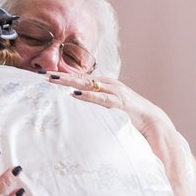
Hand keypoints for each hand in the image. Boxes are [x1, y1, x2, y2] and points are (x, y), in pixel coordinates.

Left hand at [40, 70, 156, 130]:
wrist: (153, 121)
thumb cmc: (130, 115)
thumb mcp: (109, 109)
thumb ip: (96, 106)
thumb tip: (77, 108)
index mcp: (105, 85)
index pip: (81, 78)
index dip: (63, 76)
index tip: (45, 76)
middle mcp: (109, 84)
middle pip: (80, 78)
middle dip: (61, 76)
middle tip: (42, 74)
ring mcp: (114, 92)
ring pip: (88, 84)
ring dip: (69, 81)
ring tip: (52, 80)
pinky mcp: (120, 103)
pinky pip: (101, 98)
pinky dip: (88, 96)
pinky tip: (75, 94)